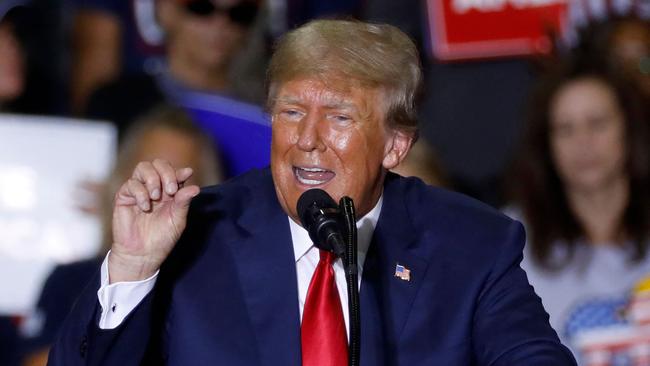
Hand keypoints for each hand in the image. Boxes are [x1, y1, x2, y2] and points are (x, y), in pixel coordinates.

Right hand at [108, 159, 199, 282]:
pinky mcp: (124, 196)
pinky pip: (131, 183)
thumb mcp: (177, 220)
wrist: (142, 254)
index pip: (174, 172)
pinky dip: (140, 193)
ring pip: (143, 167)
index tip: (187, 174)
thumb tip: (195, 188)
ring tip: (156, 197)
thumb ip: (184, 202)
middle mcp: (154, 187)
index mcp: (169, 191)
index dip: (180, 171)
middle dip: (167, 173)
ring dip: (153, 179)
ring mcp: (139, 190)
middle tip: (171, 190)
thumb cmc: (162, 238)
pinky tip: (145, 207)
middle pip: (158, 164)